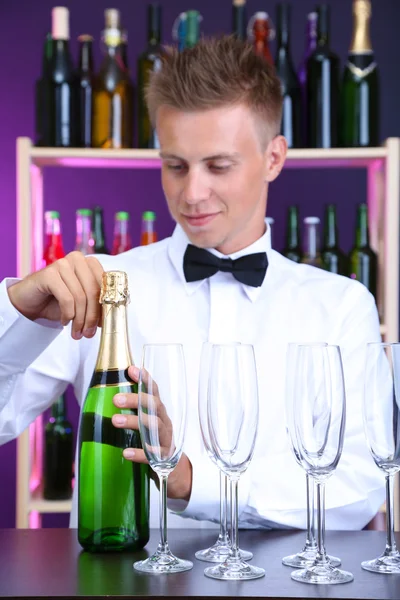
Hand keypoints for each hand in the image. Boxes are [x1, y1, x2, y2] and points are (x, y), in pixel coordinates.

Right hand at [7, 252, 103, 339]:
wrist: (30, 301)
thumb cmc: (58, 301)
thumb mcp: (82, 302)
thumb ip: (97, 305)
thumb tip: (112, 318)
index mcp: (90, 263)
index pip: (105, 286)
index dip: (105, 308)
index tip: (102, 326)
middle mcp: (78, 259)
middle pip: (94, 291)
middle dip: (92, 317)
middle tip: (88, 334)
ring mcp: (63, 264)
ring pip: (81, 297)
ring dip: (80, 320)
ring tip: (77, 332)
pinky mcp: (49, 273)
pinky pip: (66, 299)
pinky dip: (67, 314)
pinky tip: (64, 321)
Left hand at [112, 365, 192, 501]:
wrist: (175, 474)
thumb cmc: (156, 445)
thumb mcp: (148, 427)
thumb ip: (135, 414)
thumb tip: (108, 400)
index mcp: (160, 414)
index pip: (154, 392)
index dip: (145, 380)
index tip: (132, 369)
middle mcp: (164, 424)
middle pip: (154, 406)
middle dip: (136, 400)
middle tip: (116, 399)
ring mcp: (166, 442)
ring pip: (154, 428)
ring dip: (134, 422)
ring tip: (115, 421)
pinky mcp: (165, 461)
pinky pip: (153, 456)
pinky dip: (140, 453)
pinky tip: (126, 452)